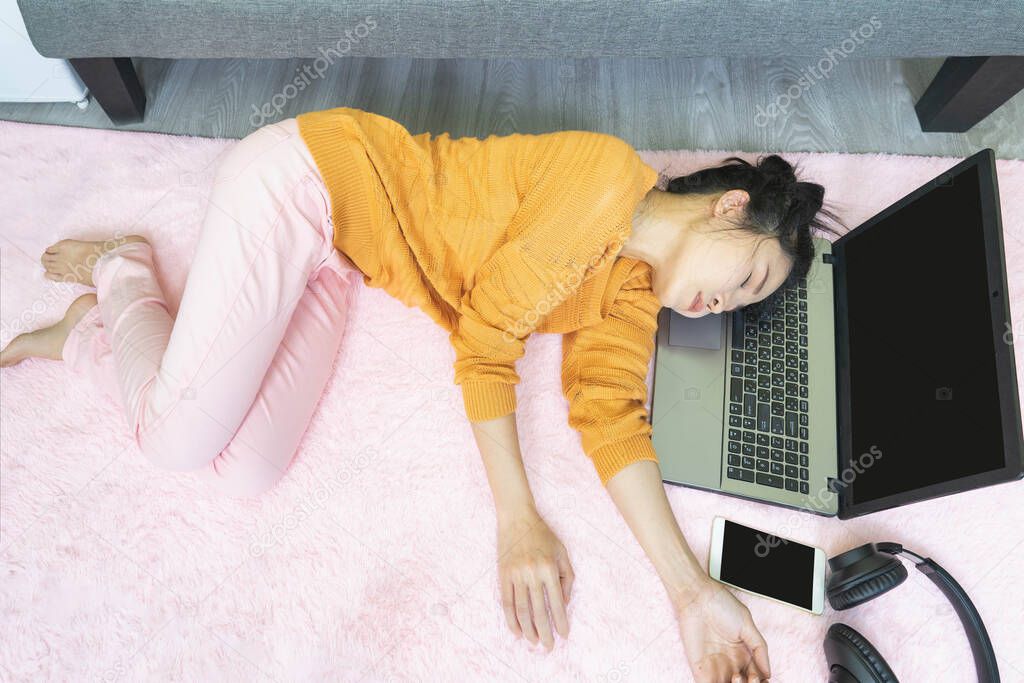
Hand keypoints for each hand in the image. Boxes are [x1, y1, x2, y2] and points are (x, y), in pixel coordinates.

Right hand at [496, 509, 573, 650]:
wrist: (517, 517)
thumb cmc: (543, 534)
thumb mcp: (562, 552)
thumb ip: (567, 577)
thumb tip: (563, 602)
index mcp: (549, 568)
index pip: (556, 602)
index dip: (561, 621)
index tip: (564, 634)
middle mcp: (532, 573)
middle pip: (538, 611)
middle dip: (545, 632)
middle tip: (549, 646)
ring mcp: (516, 575)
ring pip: (521, 610)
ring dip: (528, 629)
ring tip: (534, 642)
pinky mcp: (503, 575)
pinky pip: (506, 602)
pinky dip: (511, 619)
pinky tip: (516, 631)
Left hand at [674, 578, 771, 682]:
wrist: (697, 598)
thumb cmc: (721, 606)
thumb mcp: (747, 625)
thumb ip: (759, 649)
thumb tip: (768, 673)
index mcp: (743, 655)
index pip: (755, 677)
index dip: (759, 681)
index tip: (760, 678)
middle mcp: (730, 664)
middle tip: (750, 678)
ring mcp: (714, 668)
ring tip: (737, 676)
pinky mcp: (699, 669)